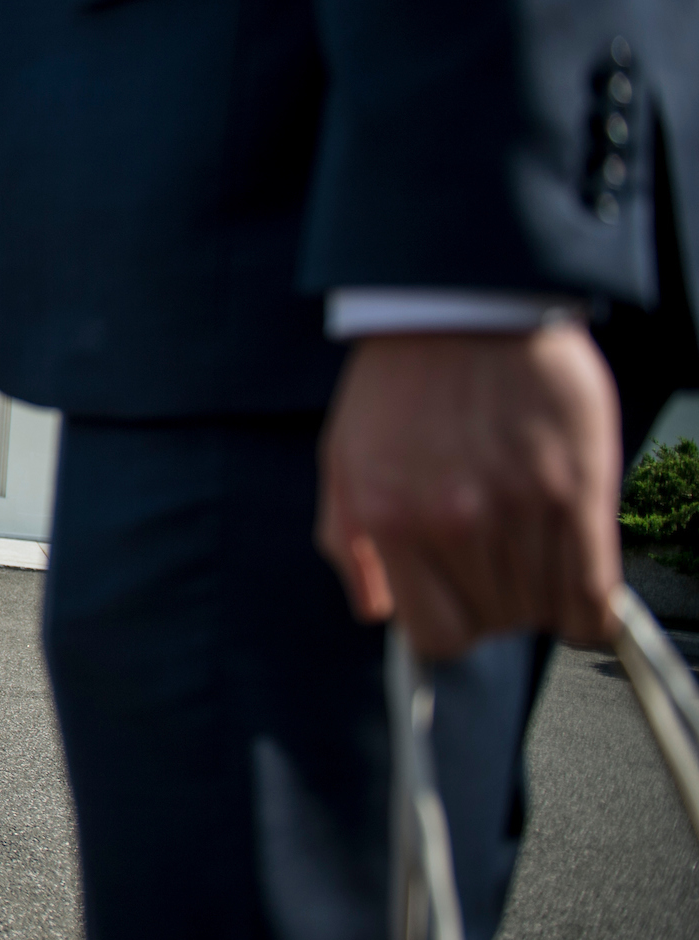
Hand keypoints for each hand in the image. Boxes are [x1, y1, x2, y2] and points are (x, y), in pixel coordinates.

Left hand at [316, 324, 620, 659]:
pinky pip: (595, 592)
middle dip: (493, 602)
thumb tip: (372, 611)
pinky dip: (589, 606)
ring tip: (528, 546)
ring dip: (539, 592)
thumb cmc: (399, 381)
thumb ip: (348, 542)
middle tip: (493, 555)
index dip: (449, 627)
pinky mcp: (577, 491)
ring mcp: (519, 510)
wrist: (460, 304)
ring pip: (544, 610)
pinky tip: (577, 583)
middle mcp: (453, 524)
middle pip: (495, 623)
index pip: (435, 636)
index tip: (458, 606)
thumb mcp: (344, 459)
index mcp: (390, 520)